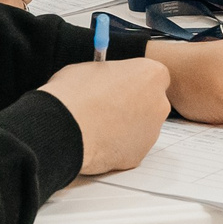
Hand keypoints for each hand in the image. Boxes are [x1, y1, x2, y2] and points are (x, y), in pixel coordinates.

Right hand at [41, 58, 172, 174]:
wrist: (64, 128)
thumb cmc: (75, 94)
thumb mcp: (92, 68)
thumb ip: (109, 74)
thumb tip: (106, 78)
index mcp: (151, 75)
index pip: (153, 76)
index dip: (134, 81)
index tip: (120, 84)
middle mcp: (159, 104)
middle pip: (151, 103)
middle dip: (133, 105)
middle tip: (109, 106)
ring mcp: (151, 132)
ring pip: (141, 128)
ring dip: (125, 127)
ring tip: (98, 125)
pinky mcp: (138, 156)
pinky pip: (129, 148)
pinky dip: (117, 146)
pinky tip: (97, 140)